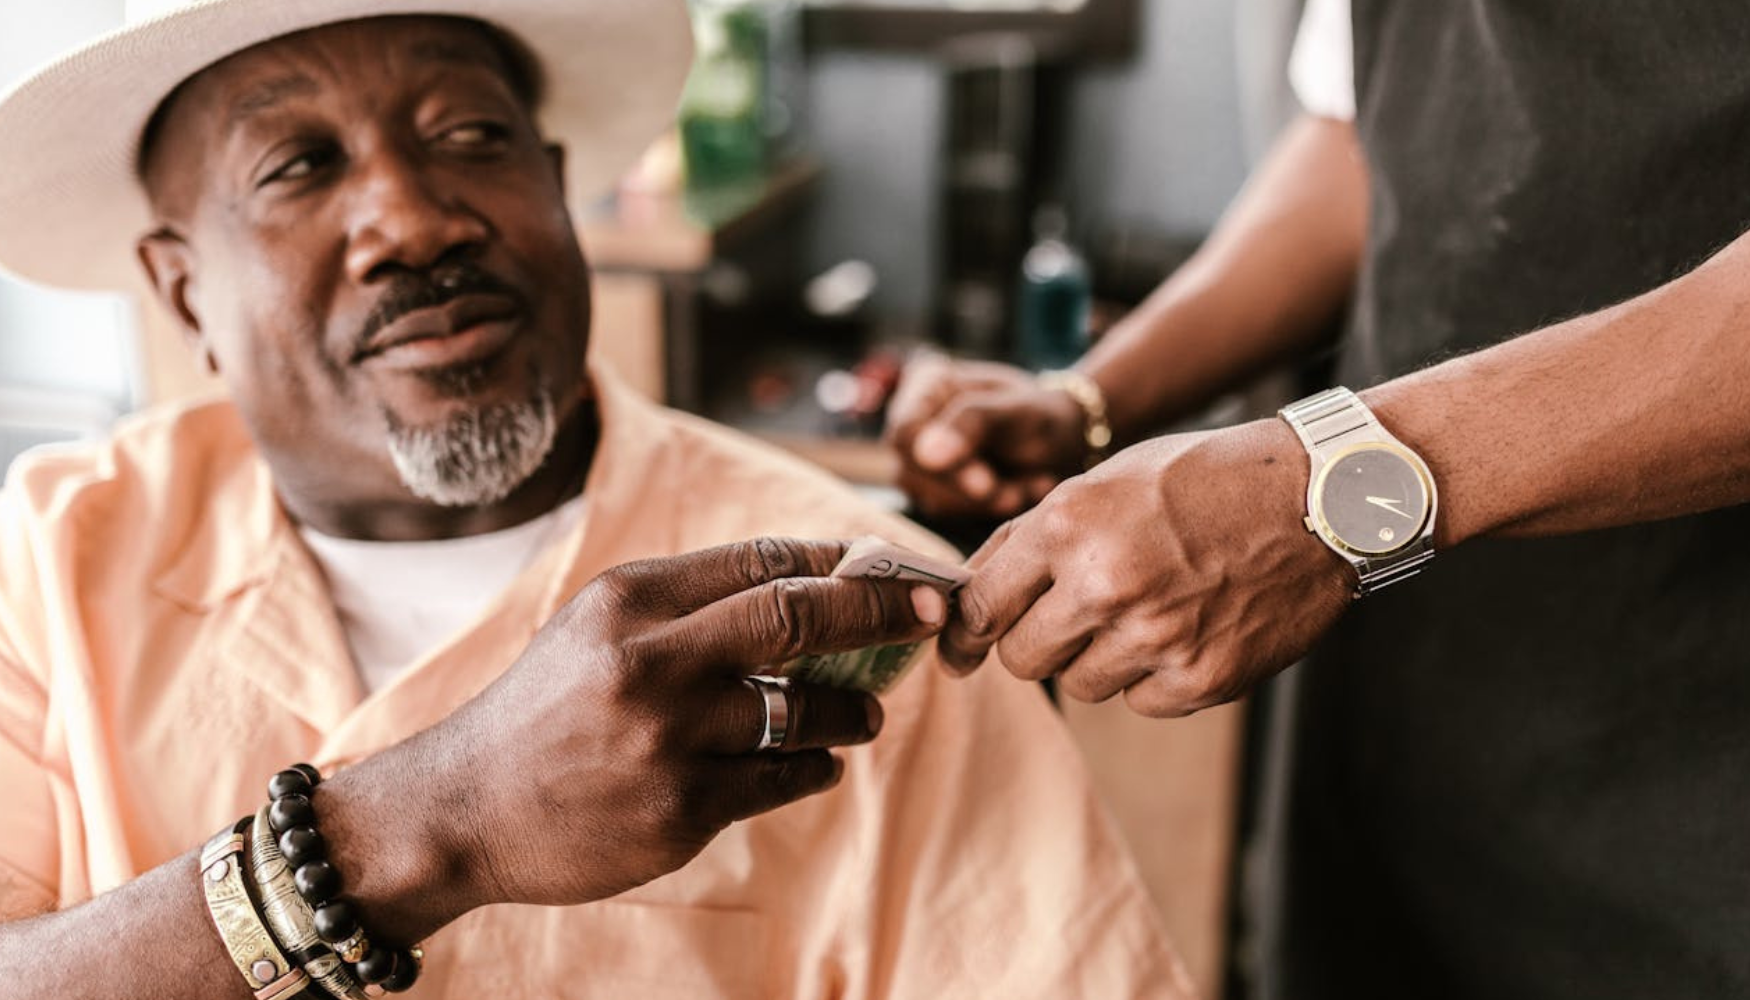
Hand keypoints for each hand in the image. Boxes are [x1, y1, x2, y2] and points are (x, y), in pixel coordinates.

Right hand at [418, 538, 948, 914]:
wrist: (461, 808)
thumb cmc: (542, 710)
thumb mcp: (596, 627)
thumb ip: (688, 603)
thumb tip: (808, 581)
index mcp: (629, 599)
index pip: (762, 559)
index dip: (840, 560)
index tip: (890, 567)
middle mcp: (650, 660)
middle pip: (799, 614)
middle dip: (884, 609)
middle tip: (936, 611)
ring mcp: (668, 739)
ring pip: (803, 708)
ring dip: (854, 706)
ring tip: (867, 711)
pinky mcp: (680, 809)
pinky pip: (783, 778)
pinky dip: (816, 766)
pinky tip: (819, 762)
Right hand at [884, 353, 1089, 517]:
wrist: (1065, 446)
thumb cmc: (1041, 417)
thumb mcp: (1017, 412)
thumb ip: (973, 423)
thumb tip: (925, 455)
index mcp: (927, 383)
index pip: (905, 432)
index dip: (938, 464)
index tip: (985, 482)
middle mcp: (914, 421)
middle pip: (911, 471)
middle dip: (967, 490)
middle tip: (1013, 494)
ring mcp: (919, 460)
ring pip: (929, 497)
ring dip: (982, 503)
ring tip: (1024, 490)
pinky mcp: (934, 490)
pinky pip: (949, 512)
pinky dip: (987, 511)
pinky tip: (1018, 494)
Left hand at [937, 420, 1352, 716]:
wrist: (1318, 499)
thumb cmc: (1202, 481)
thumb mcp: (1103, 481)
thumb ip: (1030, 538)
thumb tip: (965, 595)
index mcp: (1068, 524)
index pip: (982, 606)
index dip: (965, 633)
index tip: (961, 648)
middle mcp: (1104, 583)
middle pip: (1022, 658)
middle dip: (1036, 642)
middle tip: (1073, 617)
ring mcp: (1154, 637)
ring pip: (1080, 684)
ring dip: (1099, 658)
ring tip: (1146, 610)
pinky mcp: (1200, 678)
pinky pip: (1141, 703)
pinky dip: (1155, 678)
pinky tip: (1188, 629)